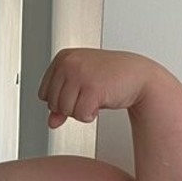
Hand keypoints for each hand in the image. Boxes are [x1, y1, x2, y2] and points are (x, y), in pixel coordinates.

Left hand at [37, 48, 160, 127]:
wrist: (138, 76)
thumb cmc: (110, 78)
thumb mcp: (80, 87)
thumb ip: (62, 103)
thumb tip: (51, 122)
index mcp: (63, 58)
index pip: (43, 94)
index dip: (60, 100)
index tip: (76, 93)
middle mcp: (70, 63)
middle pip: (53, 104)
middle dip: (70, 107)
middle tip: (88, 96)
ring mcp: (81, 73)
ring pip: (65, 111)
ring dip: (81, 112)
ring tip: (94, 97)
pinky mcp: (92, 87)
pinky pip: (80, 115)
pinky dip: (90, 115)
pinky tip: (100, 102)